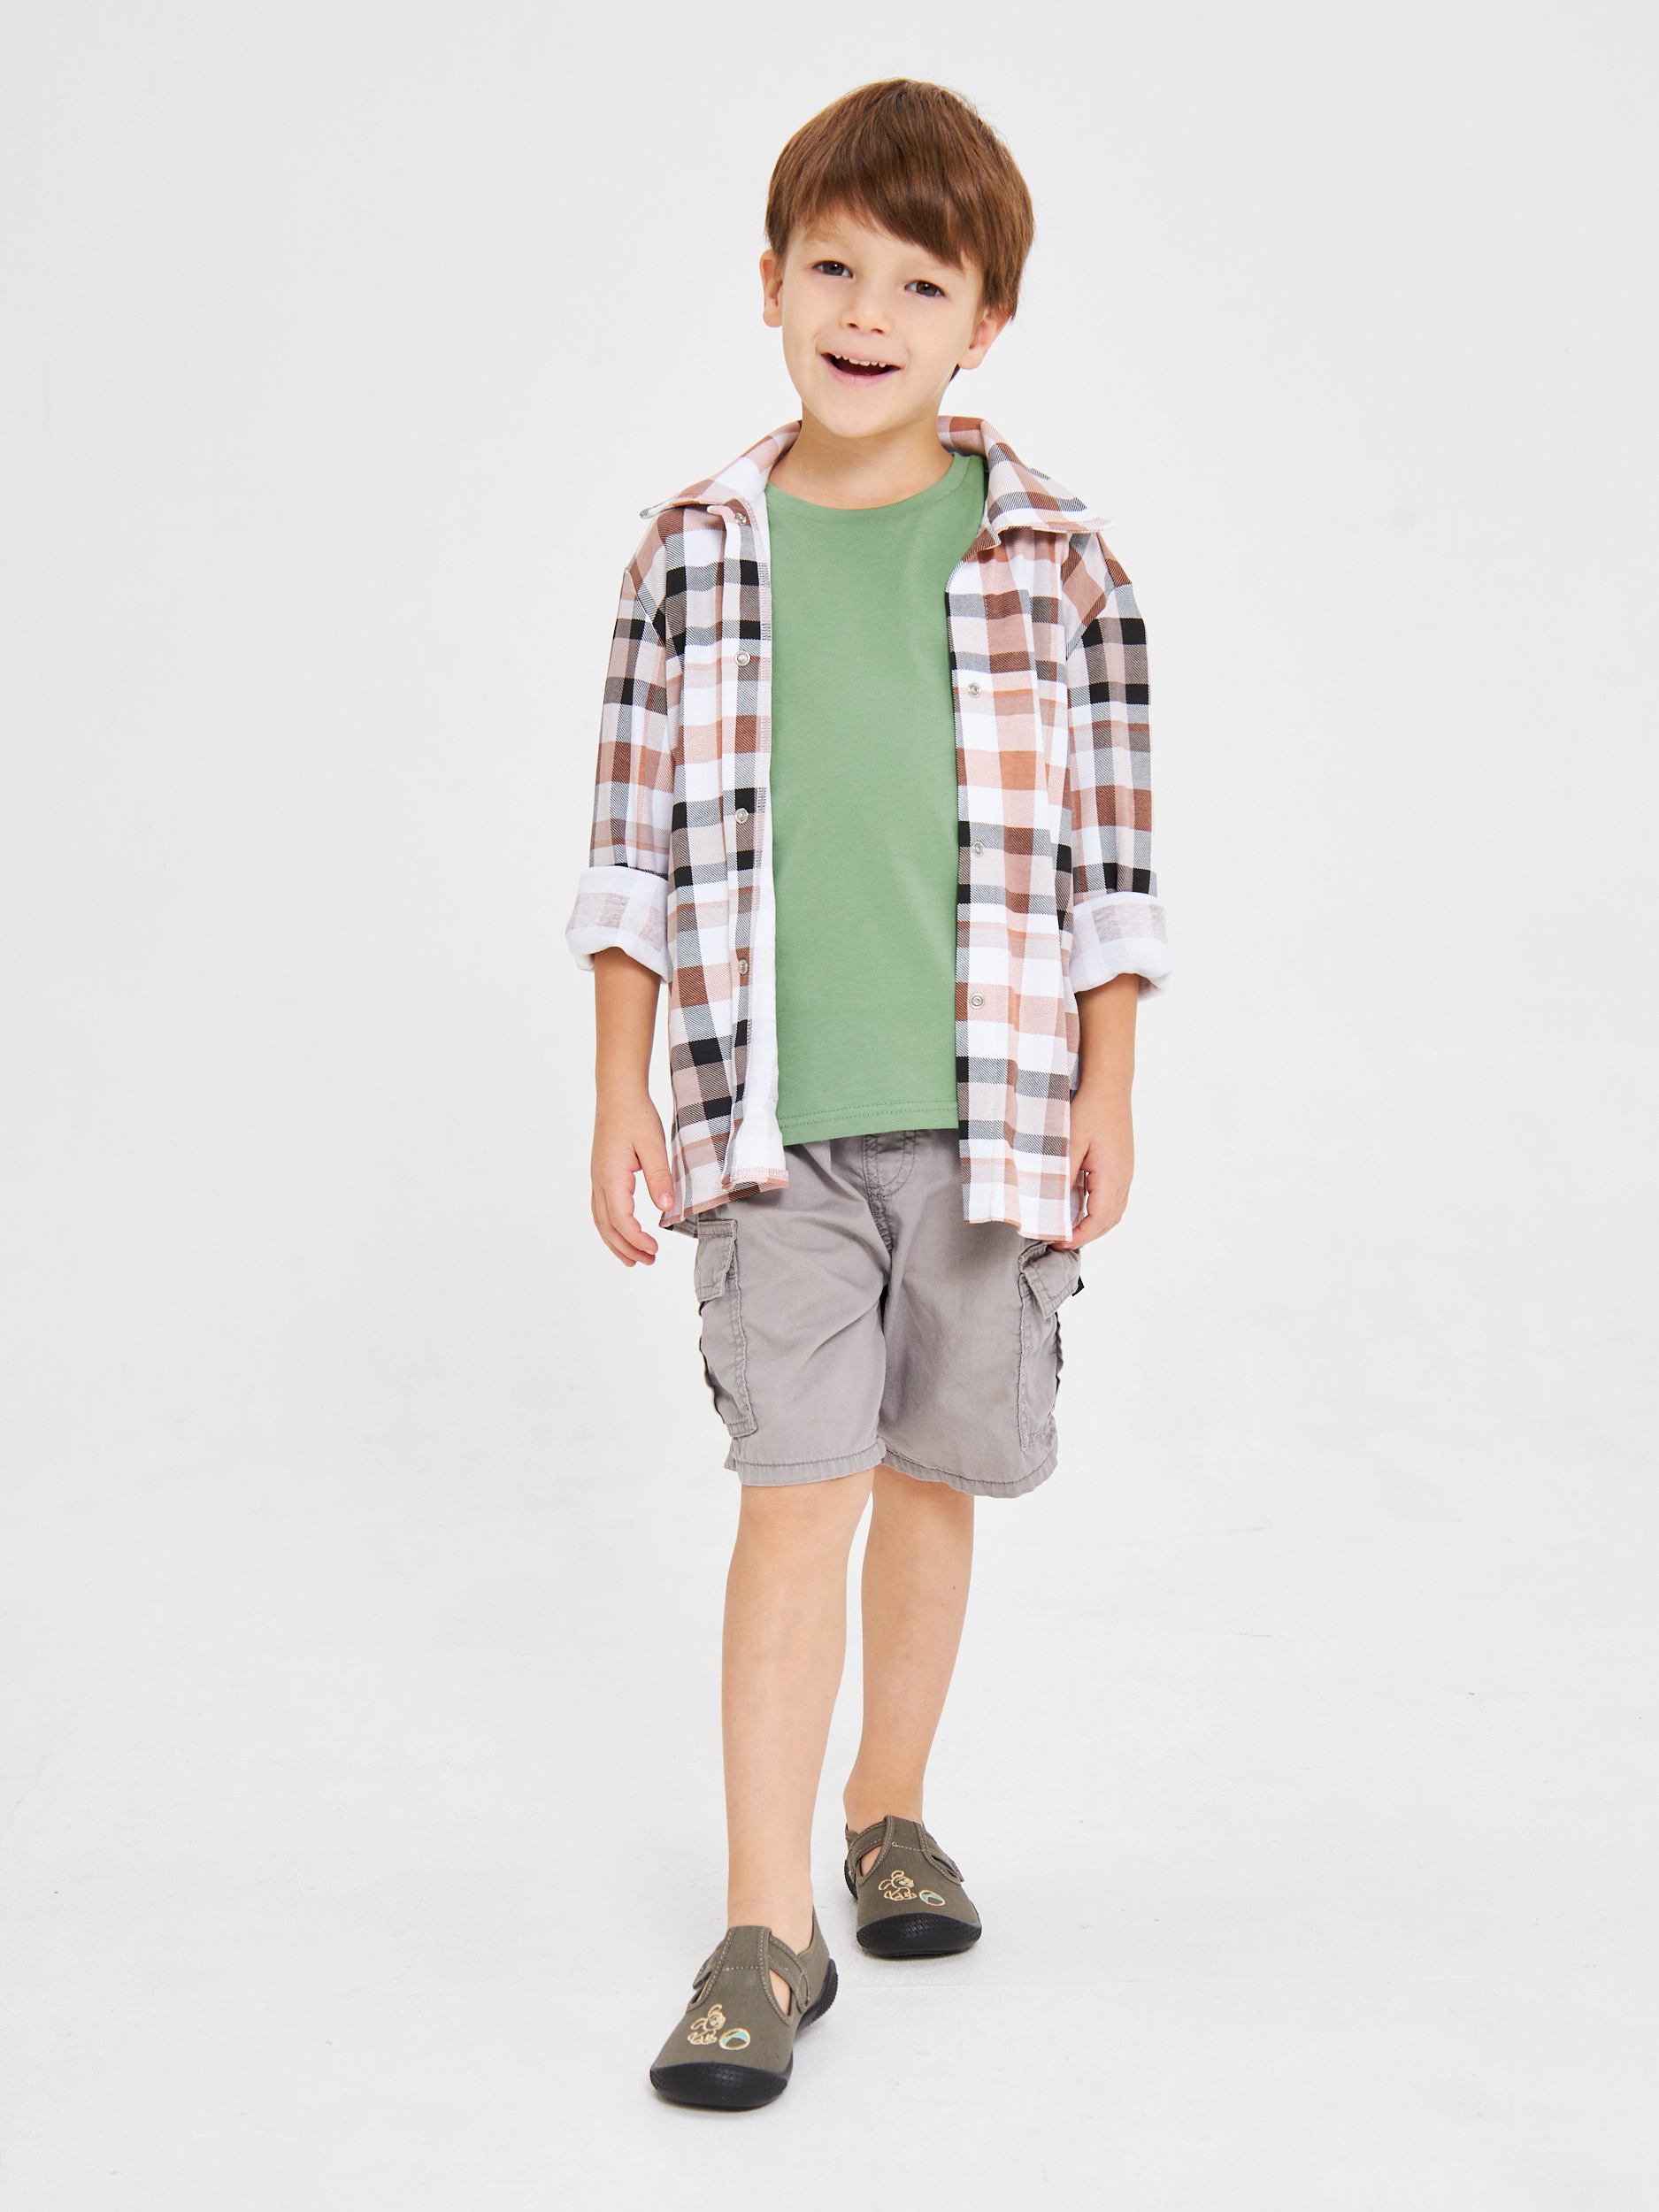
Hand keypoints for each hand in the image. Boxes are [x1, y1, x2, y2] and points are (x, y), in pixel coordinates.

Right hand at [591, 1091, 673, 1264]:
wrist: (618, 1095)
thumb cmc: (636, 1116)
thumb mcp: (654, 1146)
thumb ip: (660, 1178)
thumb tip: (667, 1209)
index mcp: (611, 1176)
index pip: (621, 1219)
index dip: (636, 1239)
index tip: (654, 1248)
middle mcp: (599, 1181)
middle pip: (607, 1226)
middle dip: (626, 1248)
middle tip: (648, 1261)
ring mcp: (597, 1179)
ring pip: (601, 1220)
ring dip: (615, 1242)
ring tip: (632, 1260)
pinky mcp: (601, 1175)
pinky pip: (601, 1209)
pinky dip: (610, 1228)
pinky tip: (622, 1233)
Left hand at [1057, 1084, 1132, 1247]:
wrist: (1110, 1087)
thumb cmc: (1090, 1110)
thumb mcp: (1069, 1144)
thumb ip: (1061, 1176)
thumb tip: (1051, 1204)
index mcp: (1112, 1177)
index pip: (1097, 1220)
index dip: (1078, 1237)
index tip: (1057, 1241)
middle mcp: (1123, 1179)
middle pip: (1108, 1221)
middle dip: (1085, 1235)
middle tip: (1058, 1239)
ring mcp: (1125, 1173)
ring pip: (1113, 1212)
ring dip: (1093, 1225)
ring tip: (1068, 1228)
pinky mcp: (1122, 1166)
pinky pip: (1114, 1198)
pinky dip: (1098, 1211)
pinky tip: (1080, 1207)